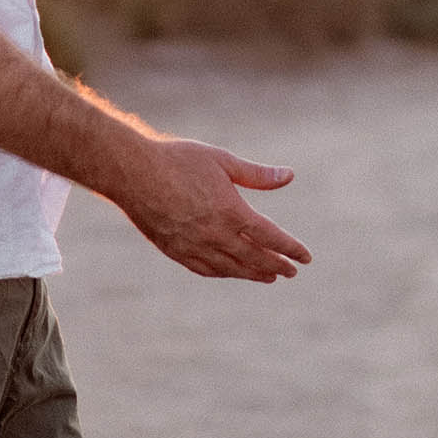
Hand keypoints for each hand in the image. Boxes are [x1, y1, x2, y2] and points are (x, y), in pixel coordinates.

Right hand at [111, 135, 311, 282]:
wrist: (132, 172)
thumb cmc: (178, 159)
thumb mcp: (222, 160)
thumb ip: (256, 175)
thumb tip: (289, 176)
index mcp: (230, 210)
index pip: (269, 237)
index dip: (290, 248)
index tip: (305, 257)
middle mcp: (214, 234)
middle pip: (254, 257)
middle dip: (276, 265)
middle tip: (292, 272)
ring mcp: (194, 246)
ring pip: (231, 268)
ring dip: (253, 274)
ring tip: (269, 277)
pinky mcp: (175, 250)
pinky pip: (206, 269)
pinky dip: (224, 273)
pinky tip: (232, 272)